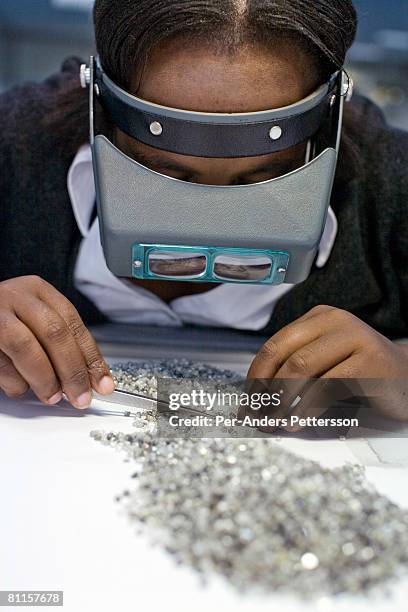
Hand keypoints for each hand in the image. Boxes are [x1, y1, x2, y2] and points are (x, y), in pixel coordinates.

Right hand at [0, 276, 114, 408]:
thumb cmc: (4, 319)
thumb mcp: (35, 319)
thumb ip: (59, 343)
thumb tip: (89, 378)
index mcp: (38, 290)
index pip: (74, 324)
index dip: (91, 357)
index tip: (102, 383)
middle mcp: (16, 296)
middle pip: (55, 334)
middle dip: (73, 371)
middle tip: (81, 396)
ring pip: (27, 347)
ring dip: (45, 379)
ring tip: (53, 396)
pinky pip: (1, 363)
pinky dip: (16, 382)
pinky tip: (22, 387)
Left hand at [246, 305, 407, 428]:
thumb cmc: (362, 376)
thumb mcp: (324, 367)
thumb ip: (293, 376)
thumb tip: (253, 402)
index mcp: (318, 318)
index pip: (274, 345)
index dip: (254, 376)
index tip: (246, 403)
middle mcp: (334, 320)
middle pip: (283, 355)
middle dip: (263, 389)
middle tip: (254, 416)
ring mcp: (354, 336)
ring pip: (300, 368)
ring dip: (280, 401)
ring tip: (273, 423)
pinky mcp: (369, 359)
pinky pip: (326, 385)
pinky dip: (307, 408)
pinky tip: (297, 423)